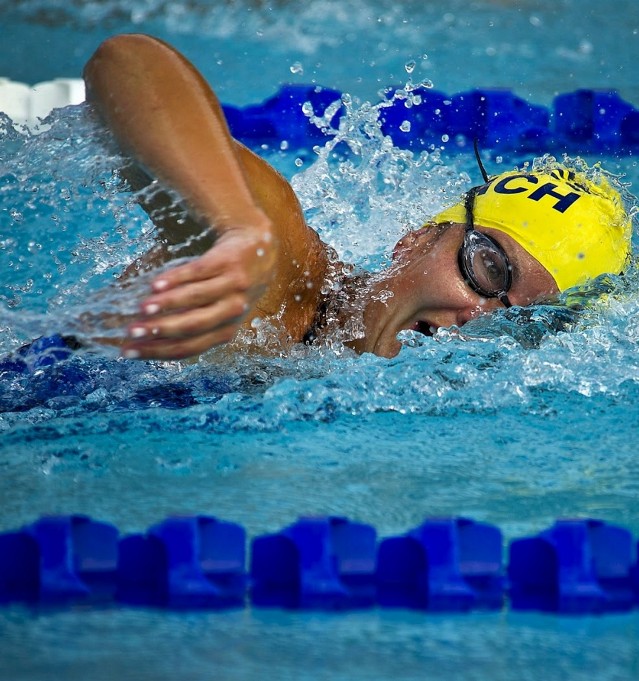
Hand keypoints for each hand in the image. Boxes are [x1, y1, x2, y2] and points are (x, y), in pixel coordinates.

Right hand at [121, 221, 275, 359]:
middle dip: (160, 331)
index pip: (188, 347)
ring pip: (196, 299)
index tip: (128, 352)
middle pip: (193, 326)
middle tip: (131, 331)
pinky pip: (199, 272)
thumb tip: (141, 333)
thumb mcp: (217, 309)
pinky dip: (176, 279)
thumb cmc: (228, 285)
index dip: (157, 351)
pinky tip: (156, 284)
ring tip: (142, 308)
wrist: (259, 247)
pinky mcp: (228, 262)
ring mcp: (232, 286)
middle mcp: (232, 312)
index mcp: (225, 330)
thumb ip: (187, 321)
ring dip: (167, 304)